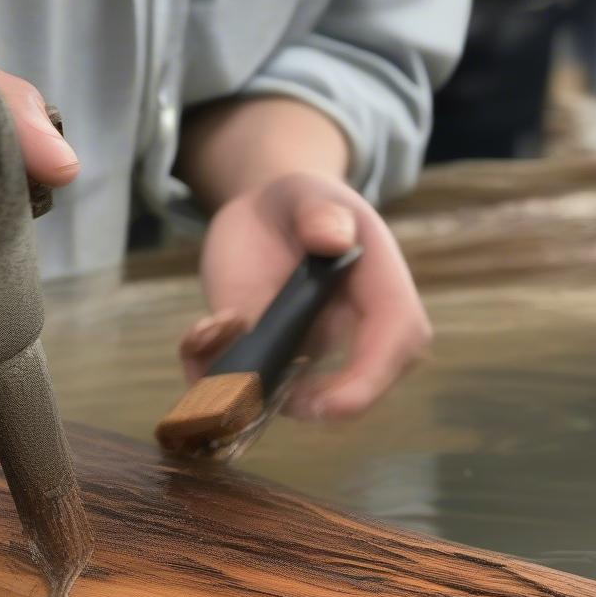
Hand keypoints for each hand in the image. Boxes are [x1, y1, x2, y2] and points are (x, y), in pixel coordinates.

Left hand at [180, 172, 430, 418]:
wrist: (262, 214)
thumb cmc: (299, 203)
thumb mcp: (306, 193)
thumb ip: (319, 211)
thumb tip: (334, 239)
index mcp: (379, 287)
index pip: (398, 341)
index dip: (370, 380)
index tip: (330, 404)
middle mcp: (349, 332)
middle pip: (356, 388)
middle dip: (308, 402)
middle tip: (258, 384)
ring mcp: (307, 351)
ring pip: (290, 398)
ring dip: (245, 386)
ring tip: (209, 331)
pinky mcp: (266, 357)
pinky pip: (242, 384)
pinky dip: (210, 371)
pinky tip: (197, 332)